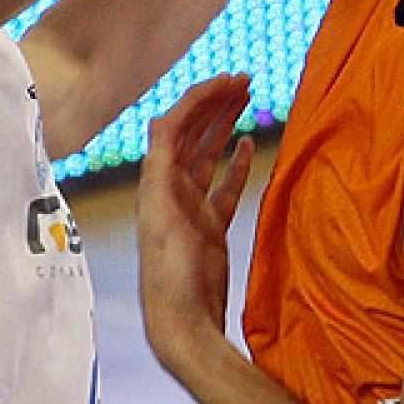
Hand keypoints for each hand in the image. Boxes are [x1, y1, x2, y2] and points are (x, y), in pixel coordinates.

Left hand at [137, 73, 256, 381]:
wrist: (183, 324)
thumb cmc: (170, 275)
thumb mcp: (162, 216)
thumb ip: (162, 169)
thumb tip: (163, 120)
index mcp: (156, 182)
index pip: (175, 127)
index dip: (199, 100)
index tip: (227, 80)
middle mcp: (170, 190)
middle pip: (192, 135)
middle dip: (214, 104)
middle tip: (244, 79)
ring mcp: (191, 208)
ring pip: (209, 155)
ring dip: (224, 125)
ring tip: (246, 98)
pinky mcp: (210, 229)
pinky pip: (223, 187)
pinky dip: (235, 165)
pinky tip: (247, 144)